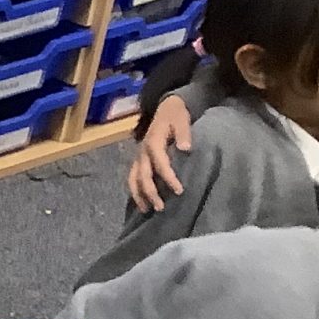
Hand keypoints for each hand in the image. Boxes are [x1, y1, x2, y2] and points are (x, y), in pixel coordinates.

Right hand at [128, 95, 194, 211]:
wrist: (166, 108)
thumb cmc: (176, 115)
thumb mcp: (182, 119)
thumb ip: (184, 133)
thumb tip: (186, 148)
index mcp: (153, 142)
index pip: (160, 164)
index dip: (169, 178)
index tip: (179, 191)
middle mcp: (142, 152)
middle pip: (143, 176)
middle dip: (151, 193)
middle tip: (161, 207)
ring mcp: (138, 158)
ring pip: (133, 180)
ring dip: (139, 196)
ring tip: (147, 210)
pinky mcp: (138, 161)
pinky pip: (133, 179)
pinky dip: (135, 192)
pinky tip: (142, 204)